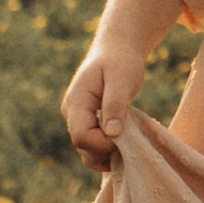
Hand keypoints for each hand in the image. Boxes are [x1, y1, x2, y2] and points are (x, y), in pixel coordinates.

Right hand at [61, 41, 149, 170]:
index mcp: (77, 102)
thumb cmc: (121, 59)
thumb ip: (115, 104)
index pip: (81, 136)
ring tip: (130, 140)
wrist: (117, 49)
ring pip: (88, 151)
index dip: (103, 144)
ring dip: (108, 153)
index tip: (125, 135)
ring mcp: (78, 119)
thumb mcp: (123, 77)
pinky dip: (110, 149)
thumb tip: (112, 134)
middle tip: (131, 140)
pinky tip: (126, 140)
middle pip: (83, 148)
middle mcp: (72, 114)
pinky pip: (94, 145)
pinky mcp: (87, 123)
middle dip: (106, 151)